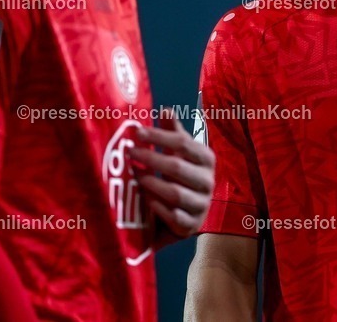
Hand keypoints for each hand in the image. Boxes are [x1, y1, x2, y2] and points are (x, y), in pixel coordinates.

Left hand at [129, 107, 215, 239]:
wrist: (186, 217)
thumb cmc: (179, 179)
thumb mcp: (178, 155)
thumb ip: (173, 133)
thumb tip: (165, 109)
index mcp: (206, 159)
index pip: (183, 143)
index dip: (158, 136)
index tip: (136, 131)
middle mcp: (208, 181)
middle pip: (178, 167)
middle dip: (151, 159)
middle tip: (128, 152)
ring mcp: (201, 205)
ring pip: (175, 193)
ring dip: (151, 183)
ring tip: (134, 175)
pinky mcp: (191, 226)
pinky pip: (172, 216)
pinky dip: (157, 207)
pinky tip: (144, 199)